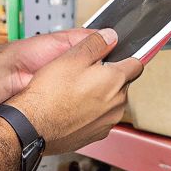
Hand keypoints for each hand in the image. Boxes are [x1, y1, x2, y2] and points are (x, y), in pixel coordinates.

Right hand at [6, 28, 143, 154]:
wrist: (34, 126)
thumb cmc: (50, 94)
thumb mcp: (72, 57)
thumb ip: (96, 44)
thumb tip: (111, 36)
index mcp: (116, 80)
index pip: (137, 64)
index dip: (125, 57)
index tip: (116, 57)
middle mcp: (118, 103)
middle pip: (122, 84)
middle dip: (108, 77)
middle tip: (84, 74)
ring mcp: (108, 121)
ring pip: (111, 102)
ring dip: (100, 95)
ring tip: (75, 92)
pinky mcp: (97, 134)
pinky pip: (100, 118)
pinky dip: (91, 112)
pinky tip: (73, 108)